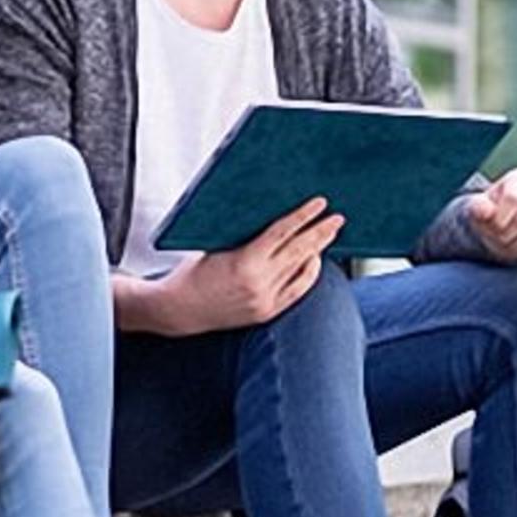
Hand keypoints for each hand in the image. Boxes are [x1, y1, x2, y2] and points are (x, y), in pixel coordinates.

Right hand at [153, 197, 344, 334]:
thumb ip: (245, 237)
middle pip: (300, 251)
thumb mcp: (216, 246)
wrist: (179, 309)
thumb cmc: (192, 272)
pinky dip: (308, 275)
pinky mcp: (266, 313)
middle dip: (321, 232)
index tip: (319, 203)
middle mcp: (260, 283)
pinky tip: (314, 262)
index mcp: (245, 262)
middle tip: (337, 218)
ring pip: (301, 271)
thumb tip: (271, 219)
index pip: (283, 233)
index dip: (303, 216)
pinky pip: (297, 291)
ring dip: (318, 251)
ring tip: (329, 234)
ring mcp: (265, 300)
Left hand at [467, 168, 516, 261]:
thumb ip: (477, 207)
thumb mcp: (475, 211)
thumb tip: (484, 210)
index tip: (490, 227)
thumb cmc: (488, 216)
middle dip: (505, 235)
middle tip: (497, 238)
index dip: (499, 220)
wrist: (501, 227)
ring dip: (516, 245)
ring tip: (508, 241)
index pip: (513, 199)